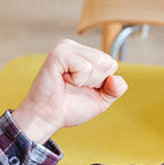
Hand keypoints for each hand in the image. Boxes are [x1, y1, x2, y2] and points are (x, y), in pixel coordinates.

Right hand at [10, 39, 127, 144]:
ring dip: (86, 81)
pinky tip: (62, 81)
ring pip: (98, 63)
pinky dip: (77, 80)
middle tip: (74, 87)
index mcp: (83, 53)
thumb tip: (115, 79)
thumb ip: (116, 89)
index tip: (82, 88)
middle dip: (95, 82)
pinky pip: (85, 67)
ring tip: (68, 84)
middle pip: (107, 62)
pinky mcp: (57, 54)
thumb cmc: (70, 107)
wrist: (47, 118)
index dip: (102, 83)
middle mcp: (73, 46)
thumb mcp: (101, 99)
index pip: (112, 64)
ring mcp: (64, 48)